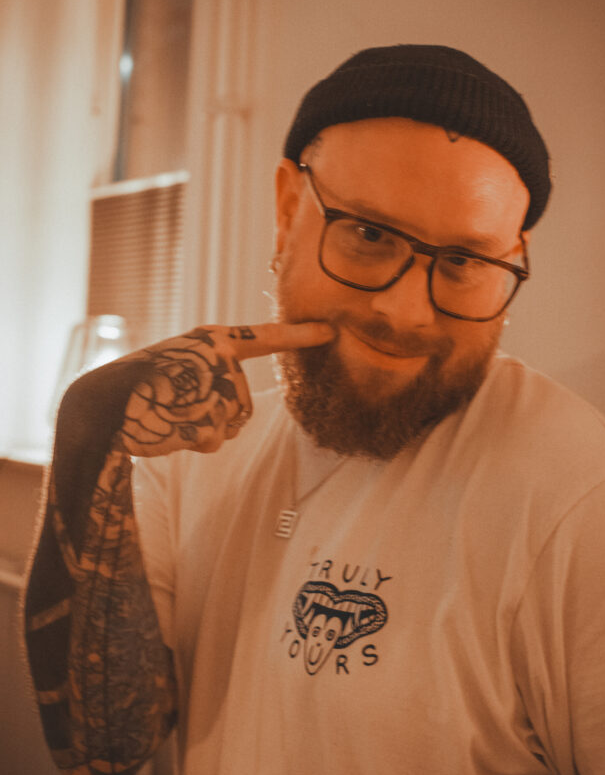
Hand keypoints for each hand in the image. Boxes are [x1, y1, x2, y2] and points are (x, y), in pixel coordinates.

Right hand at [119, 322, 332, 456]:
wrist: (103, 404)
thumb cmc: (140, 388)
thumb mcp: (179, 368)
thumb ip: (210, 380)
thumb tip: (226, 423)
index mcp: (215, 339)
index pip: (266, 337)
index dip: (299, 336)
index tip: (331, 332)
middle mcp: (221, 357)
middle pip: (241, 406)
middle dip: (214, 418)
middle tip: (176, 406)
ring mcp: (216, 384)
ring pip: (228, 426)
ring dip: (202, 431)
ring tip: (171, 414)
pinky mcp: (209, 412)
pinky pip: (213, 441)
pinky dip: (191, 443)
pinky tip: (168, 426)